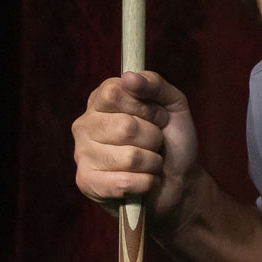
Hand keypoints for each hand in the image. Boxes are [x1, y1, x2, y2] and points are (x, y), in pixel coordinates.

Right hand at [72, 70, 198, 232]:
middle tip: (157, 143)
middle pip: (125, 127)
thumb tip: (129, 77)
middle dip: (154, 137)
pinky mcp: (86, 183)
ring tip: (150, 163)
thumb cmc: (171, 140)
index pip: (115, 93)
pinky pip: (124, 182)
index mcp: (100, 100)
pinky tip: (144, 182)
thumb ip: (154, 84)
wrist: (179, 181)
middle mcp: (84, 124)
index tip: (159, 117)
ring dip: (153, 162)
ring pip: (129, 157)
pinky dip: (146, 183)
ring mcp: (82, 154)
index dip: (146, 107)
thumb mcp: (172, 104)